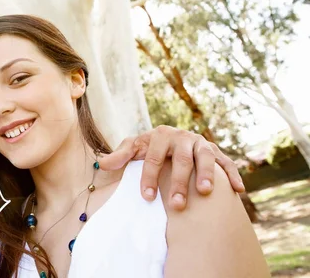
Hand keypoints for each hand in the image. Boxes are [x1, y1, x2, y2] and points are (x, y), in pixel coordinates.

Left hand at [99, 125, 244, 210]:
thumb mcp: (134, 148)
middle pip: (182, 160)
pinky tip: (239, 191)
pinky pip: (226, 162)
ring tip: (205, 192)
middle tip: (176, 205)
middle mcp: (183, 137)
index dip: (149, 177)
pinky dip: (233, 175)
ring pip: (205, 157)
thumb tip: (102, 163)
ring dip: (207, 174)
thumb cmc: (150, 147)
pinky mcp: (216, 152)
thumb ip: (121, 155)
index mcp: (161, 135)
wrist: (171, 139)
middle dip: (179, 182)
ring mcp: (201, 143)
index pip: (154, 157)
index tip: (147, 197)